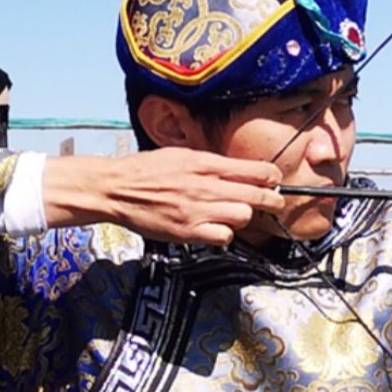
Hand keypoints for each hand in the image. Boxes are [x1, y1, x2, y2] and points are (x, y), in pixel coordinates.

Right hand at [44, 150, 288, 245]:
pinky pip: (224, 237)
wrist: (115, 188)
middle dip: (272, 200)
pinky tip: (215, 228)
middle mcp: (205, 186)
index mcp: (204, 163)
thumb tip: (238, 169)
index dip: (271, 176)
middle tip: (275, 202)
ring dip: (242, 216)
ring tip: (233, 214)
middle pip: (257, 196)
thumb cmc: (145, 171)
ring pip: (243, 216)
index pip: (254, 169)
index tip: (274, 180)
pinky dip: (224, 234)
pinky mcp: (189, 231)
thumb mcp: (180, 154)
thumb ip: (210, 163)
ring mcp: (198, 210)